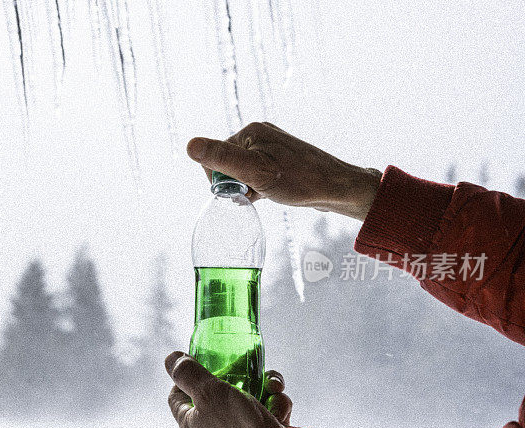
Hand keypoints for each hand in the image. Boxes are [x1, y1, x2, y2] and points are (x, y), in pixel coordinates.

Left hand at [165, 351, 292, 427]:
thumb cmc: (239, 427)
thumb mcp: (208, 392)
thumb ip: (189, 374)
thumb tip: (170, 358)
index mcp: (190, 425)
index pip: (177, 396)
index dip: (185, 376)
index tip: (201, 362)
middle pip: (216, 392)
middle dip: (236, 376)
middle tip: (243, 367)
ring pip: (247, 397)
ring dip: (263, 388)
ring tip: (271, 388)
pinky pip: (265, 411)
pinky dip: (275, 405)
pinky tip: (279, 408)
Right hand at [187, 122, 381, 219]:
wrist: (338, 188)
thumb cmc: (301, 181)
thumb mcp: (257, 172)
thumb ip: (223, 159)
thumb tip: (190, 145)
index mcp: (250, 132)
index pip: (214, 157)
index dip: (222, 180)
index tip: (242, 191)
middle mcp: (258, 134)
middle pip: (227, 164)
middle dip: (235, 183)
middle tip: (255, 194)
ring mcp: (269, 146)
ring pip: (241, 171)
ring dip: (247, 187)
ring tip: (265, 193)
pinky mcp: (278, 159)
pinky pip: (255, 173)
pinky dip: (257, 186)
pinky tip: (270, 193)